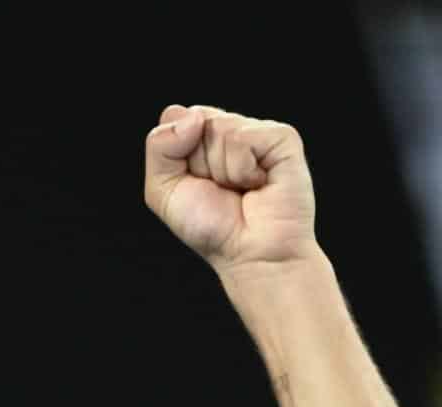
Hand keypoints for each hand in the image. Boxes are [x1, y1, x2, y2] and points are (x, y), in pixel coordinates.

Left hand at [143, 105, 318, 277]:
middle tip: (221, 190)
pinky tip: (258, 185)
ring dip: (223, 170)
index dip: (177, 153)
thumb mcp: (163, 190)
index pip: (175, 117)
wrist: (251, 255)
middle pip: (196, 119)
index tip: (196, 183)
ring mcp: (258, 132)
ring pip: (219, 128)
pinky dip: (242, 169)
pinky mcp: (282, 138)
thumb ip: (159, 145)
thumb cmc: (213, 228)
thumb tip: (194, 116)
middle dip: (199, 163)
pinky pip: (243, 138)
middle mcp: (231, 129)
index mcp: (203, 137)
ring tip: (241, 190)